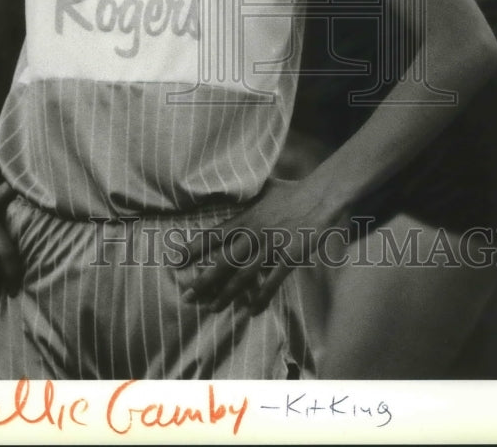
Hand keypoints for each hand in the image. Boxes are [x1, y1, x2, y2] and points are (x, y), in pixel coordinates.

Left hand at [179, 179, 346, 314]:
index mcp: (245, 217)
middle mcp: (254, 233)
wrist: (322, 195)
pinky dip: (261, 298)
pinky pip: (272, 282)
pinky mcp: (289, 257)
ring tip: (213, 308)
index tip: (175, 261)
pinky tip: (251, 311)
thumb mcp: (264, 188)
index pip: (213, 236)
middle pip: (223, 261)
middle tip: (188, 297)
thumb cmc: (294, 190)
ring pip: (244, 276)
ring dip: (227, 294)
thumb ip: (247, 194)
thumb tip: (232, 186)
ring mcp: (271, 246)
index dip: (193, 249)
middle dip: (204, 281)